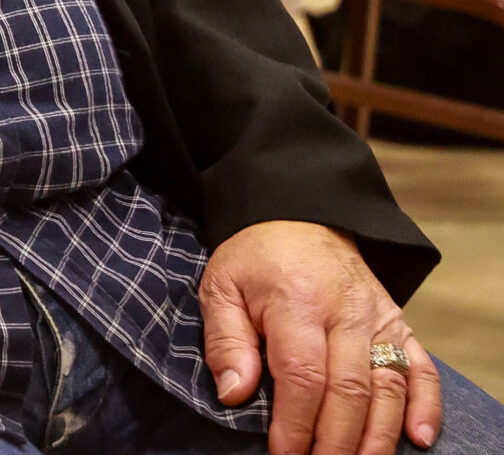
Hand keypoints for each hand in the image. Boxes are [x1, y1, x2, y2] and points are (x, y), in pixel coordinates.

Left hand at [202, 220, 438, 454]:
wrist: (298, 216)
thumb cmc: (255, 259)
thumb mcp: (221, 288)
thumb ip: (225, 341)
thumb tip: (234, 394)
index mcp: (297, 301)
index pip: (302, 375)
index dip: (295, 423)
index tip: (284, 454)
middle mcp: (346, 312)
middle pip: (349, 390)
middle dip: (335, 441)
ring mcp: (380, 319)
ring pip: (389, 387)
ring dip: (378, 435)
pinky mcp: (400, 323)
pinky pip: (422, 369)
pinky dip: (427, 406)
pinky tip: (419, 439)